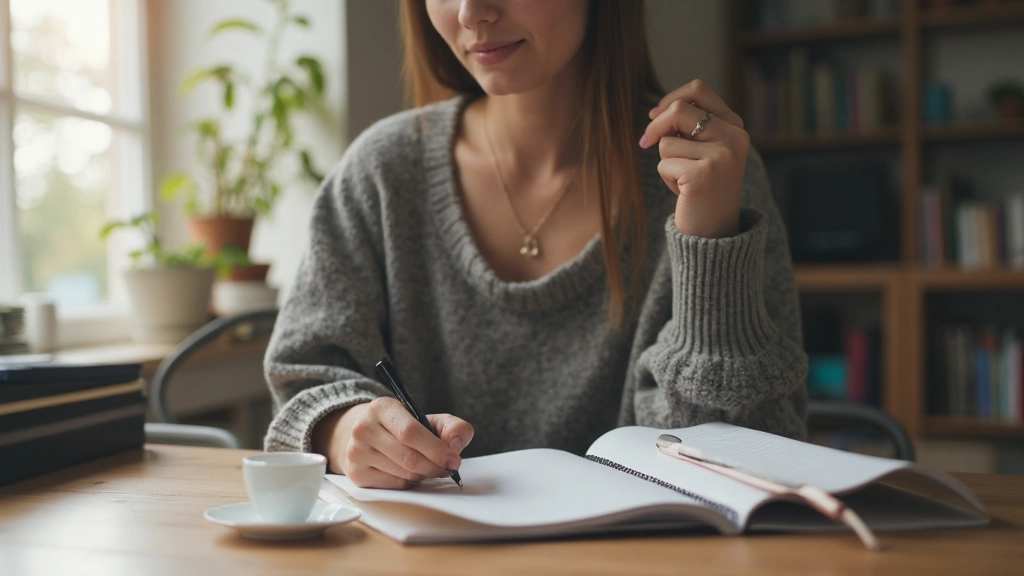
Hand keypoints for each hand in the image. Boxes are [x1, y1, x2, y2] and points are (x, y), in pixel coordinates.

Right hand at [312, 397, 474, 488]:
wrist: (370, 435)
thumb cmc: (405, 427)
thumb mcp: (430, 420)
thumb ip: (453, 427)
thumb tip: (456, 446)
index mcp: (382, 408)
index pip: (411, 432)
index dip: (436, 449)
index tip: (454, 460)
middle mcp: (363, 428)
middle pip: (408, 457)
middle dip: (434, 466)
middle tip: (447, 469)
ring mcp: (356, 452)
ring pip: (403, 474)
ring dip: (423, 474)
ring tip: (427, 466)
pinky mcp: (356, 473)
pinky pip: (393, 485)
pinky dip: (409, 482)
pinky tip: (410, 472)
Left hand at [639, 79, 749, 238]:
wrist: (716, 232)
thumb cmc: (704, 189)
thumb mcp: (705, 151)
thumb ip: (691, 128)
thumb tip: (657, 112)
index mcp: (735, 127)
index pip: (698, 90)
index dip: (670, 99)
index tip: (654, 115)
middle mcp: (734, 137)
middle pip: (678, 110)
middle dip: (656, 127)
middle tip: (645, 143)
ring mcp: (721, 156)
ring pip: (667, 141)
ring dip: (666, 161)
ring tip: (683, 180)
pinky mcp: (702, 175)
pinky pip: (664, 164)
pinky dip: (667, 179)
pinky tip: (684, 192)